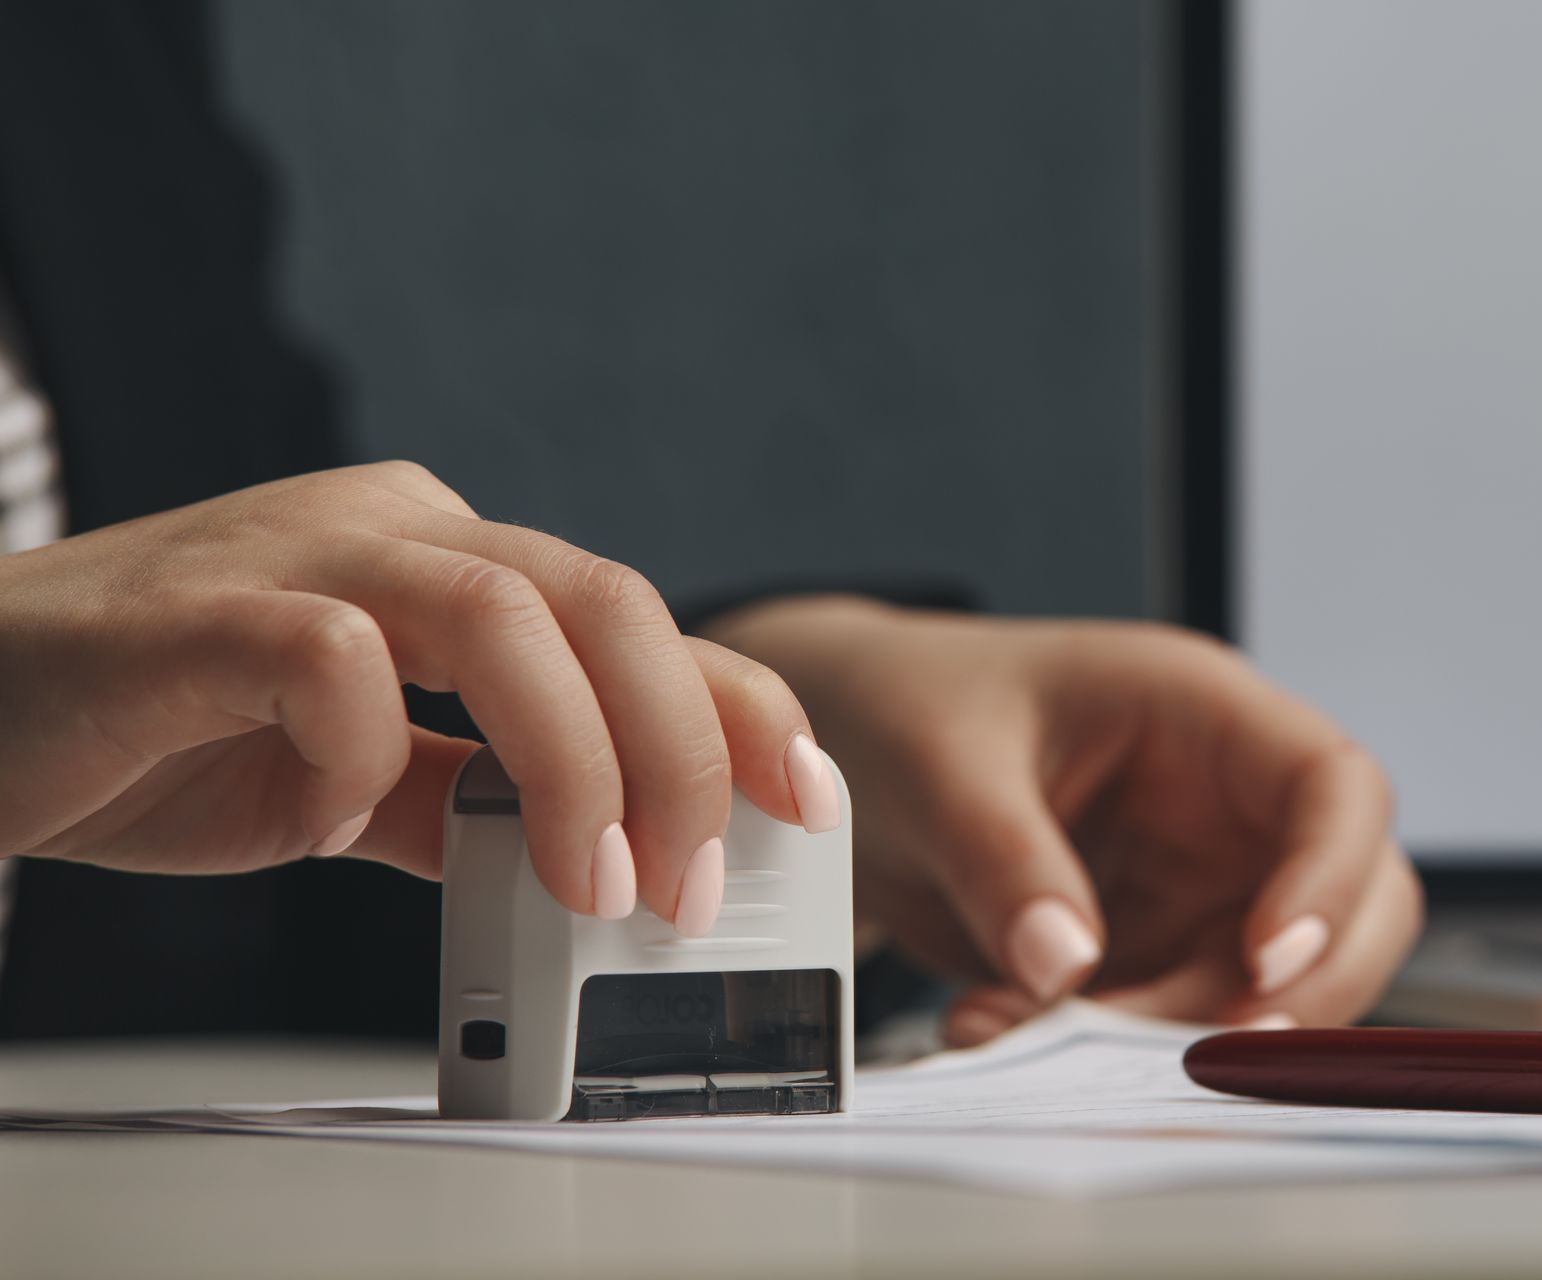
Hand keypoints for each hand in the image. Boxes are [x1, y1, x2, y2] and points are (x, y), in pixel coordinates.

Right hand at [0, 463, 837, 931]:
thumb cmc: (162, 728)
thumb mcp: (355, 775)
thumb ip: (463, 799)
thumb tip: (586, 861)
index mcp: (452, 559)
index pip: (639, 619)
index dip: (740, 705)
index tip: (809, 801)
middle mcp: (399, 528)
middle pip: (607, 601)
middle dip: (683, 750)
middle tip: (690, 884)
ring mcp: (302, 548)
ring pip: (505, 611)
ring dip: (575, 760)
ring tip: (589, 882)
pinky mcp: (202, 606)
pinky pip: (333, 656)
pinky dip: (361, 752)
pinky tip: (327, 811)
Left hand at [707, 596, 1421, 1040]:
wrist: (843, 752)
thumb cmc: (908, 708)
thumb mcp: (942, 767)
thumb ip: (1006, 860)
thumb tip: (1066, 965)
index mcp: (1198, 711)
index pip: (1332, 784)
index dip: (1329, 875)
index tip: (1270, 960)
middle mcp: (1222, 799)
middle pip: (1349, 901)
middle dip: (1285, 992)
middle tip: (1180, 1053)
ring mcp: (1198, 879)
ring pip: (1266, 985)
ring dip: (1170, 1034)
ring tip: (1017, 1028)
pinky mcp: (1154, 946)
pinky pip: (1176, 1017)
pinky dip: (1108, 1047)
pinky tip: (997, 1024)